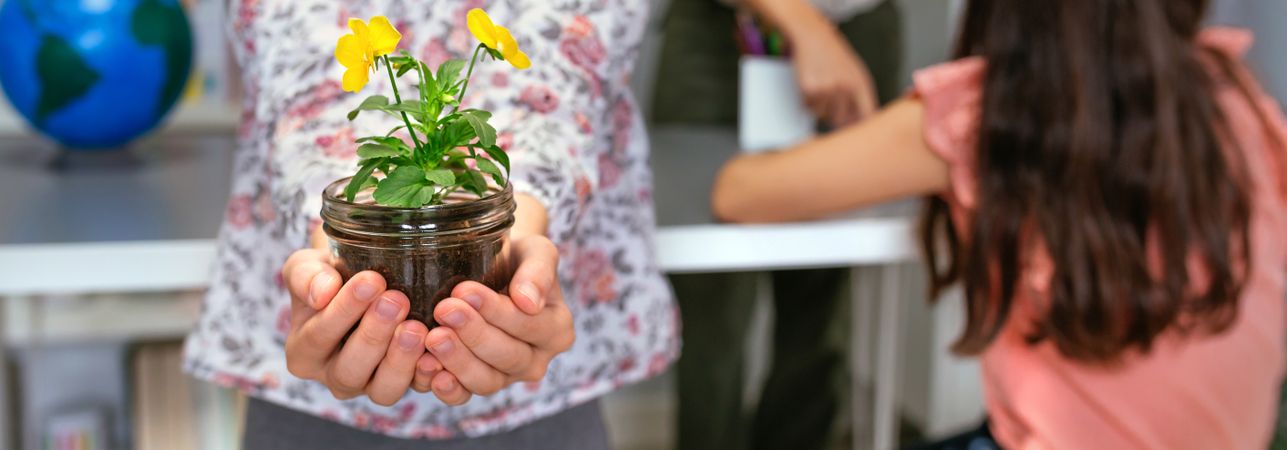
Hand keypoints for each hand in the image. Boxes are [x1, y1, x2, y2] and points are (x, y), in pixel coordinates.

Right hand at [280, 231, 436, 405]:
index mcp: (304, 351)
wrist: (363, 281)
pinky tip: (438, 354)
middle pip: (350, 370)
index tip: (371, 281)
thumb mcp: (307, 267)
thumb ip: (306, 276)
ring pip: (383, 389)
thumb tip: (322, 293)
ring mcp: (370, 386)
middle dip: (374, 335)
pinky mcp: (404, 385)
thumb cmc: (330, 276)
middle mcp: (334, 375)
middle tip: (397, 300)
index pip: (319, 336)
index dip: (344, 310)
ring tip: (417, 327)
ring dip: (401, 359)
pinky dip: (428, 375)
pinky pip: (418, 390)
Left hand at [408, 233, 574, 404]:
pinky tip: (428, 367)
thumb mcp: (536, 252)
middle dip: (474, 333)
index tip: (465, 290)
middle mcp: (536, 360)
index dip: (497, 312)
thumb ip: (539, 272)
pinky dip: (446, 387)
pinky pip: (463, 395)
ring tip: (433, 336)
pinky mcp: (477, 385)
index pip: (529, 326)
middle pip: (507, 356)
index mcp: (557, 331)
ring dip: (458, 361)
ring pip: (486, 380)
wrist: (494, 269)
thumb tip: (529, 302)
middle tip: (444, 309)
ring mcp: (506, 377)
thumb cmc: (517, 259)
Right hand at [781, 6, 878, 126]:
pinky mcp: (810, 90)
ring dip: (820, 107)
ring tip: (821, 87)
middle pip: (841, 121)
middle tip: (831, 101)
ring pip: (822, 115)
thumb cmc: (834, 57)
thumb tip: (860, 124)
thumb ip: (860, 97)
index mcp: (861, 84)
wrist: (814, 37)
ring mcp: (827, 89)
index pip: (866, 116)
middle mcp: (846, 88)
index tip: (857, 135)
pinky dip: (807, 100)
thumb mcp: (854, 73)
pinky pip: (808, 107)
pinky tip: (812, 83)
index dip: (861, 128)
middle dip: (835, 116)